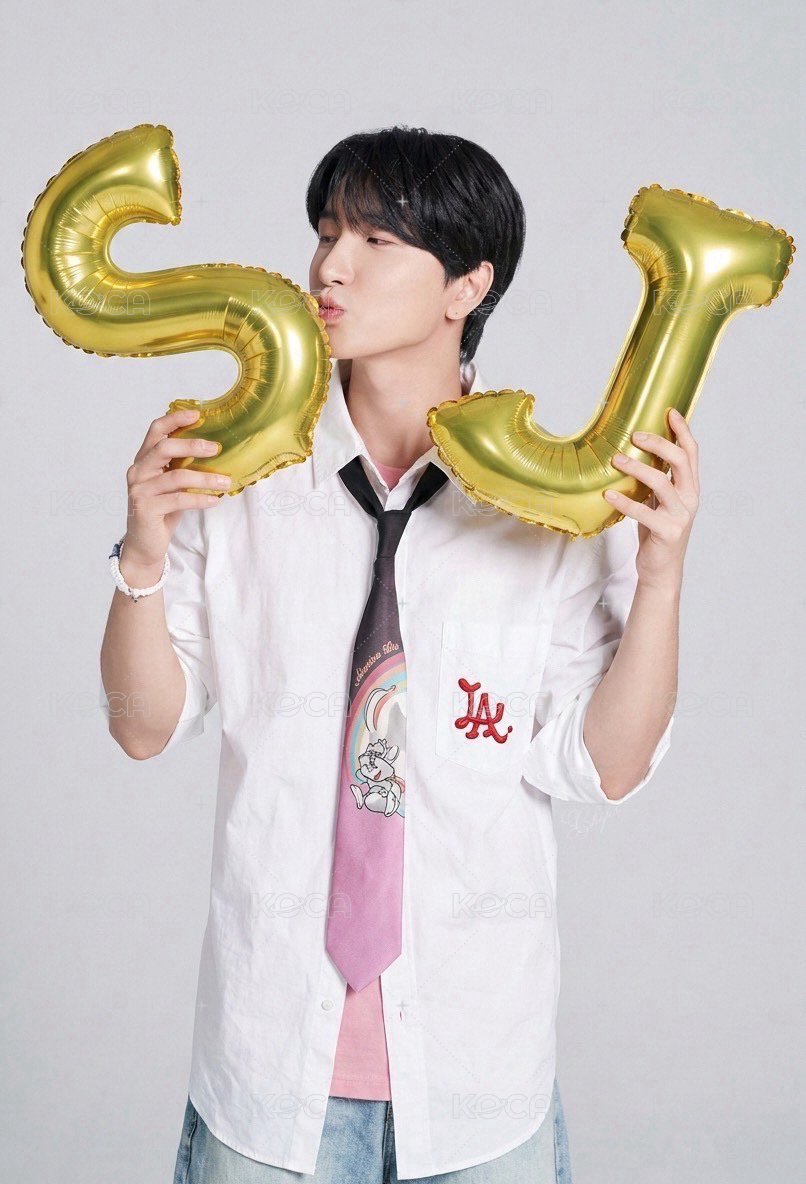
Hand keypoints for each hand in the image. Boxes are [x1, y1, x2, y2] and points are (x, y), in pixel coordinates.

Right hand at [122, 407, 231, 570]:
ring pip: (176, 476)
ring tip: (226, 482)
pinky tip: (214, 501)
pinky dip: (200, 499)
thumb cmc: (162, 512)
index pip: (155, 431)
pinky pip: (178, 500)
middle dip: (192, 445)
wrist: (145, 545)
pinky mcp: (145, 509)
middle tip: (217, 448)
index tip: (198, 414)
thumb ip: (182, 467)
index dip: (175, 419)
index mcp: (143, 460)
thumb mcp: (172, 485)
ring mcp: (139, 490)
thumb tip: (216, 452)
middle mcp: (137, 471)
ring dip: (205, 479)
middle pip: (164, 448)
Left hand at [604, 406, 699, 590]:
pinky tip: (608, 495)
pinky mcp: (667, 532)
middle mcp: (690, 498)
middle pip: (681, 461)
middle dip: (659, 444)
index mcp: (689, 488)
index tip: (669, 411)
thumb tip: (636, 452)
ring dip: (637, 468)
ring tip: (615, 460)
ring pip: (661, 483)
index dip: (682, 431)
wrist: (661, 569)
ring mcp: (680, 516)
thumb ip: (656, 480)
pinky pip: (643, 513)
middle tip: (635, 435)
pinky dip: (625, 502)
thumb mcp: (658, 502)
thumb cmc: (657, 531)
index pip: (691, 453)